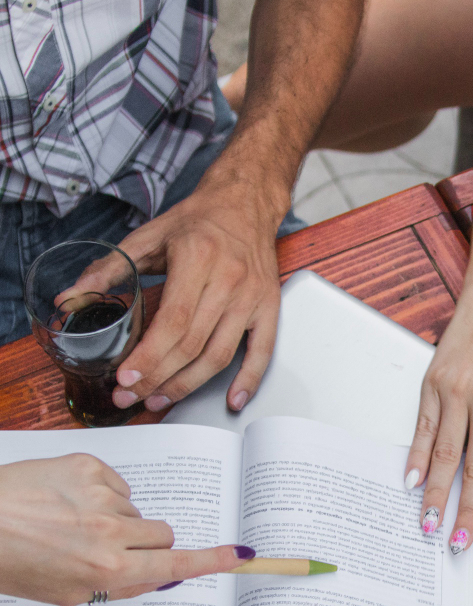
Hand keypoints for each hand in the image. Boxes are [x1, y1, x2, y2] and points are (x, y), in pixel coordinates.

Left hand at [0, 455, 252, 605]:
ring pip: (137, 509)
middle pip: (164, 533)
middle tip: (110, 548)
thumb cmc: (10, 561)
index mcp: (107, 568)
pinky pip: (117, 484)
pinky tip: (64, 501)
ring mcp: (100, 494)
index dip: (212, 561)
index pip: (176, 565)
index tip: (241, 555)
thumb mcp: (66, 592)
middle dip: (147, 542)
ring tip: (68, 523)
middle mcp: (110, 530)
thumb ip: (121, 585)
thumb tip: (164, 573)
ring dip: (115, 518)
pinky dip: (98, 493)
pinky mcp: (88, 465)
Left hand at [106, 172, 287, 414]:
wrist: (246, 204)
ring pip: (220, 354)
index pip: (173, 321)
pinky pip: (262, 352)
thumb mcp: (148, 236)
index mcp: (197, 258)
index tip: (126, 378)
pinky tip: (231, 401)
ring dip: (189, 385)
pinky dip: (248, 380)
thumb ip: (109, 267)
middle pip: (192, 344)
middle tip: (132, 396)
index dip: (149, 356)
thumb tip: (71, 298)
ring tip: (161, 399)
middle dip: (158, 377)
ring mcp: (252, 297)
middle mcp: (229, 280)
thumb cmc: (198, 221)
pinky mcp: (268, 308)